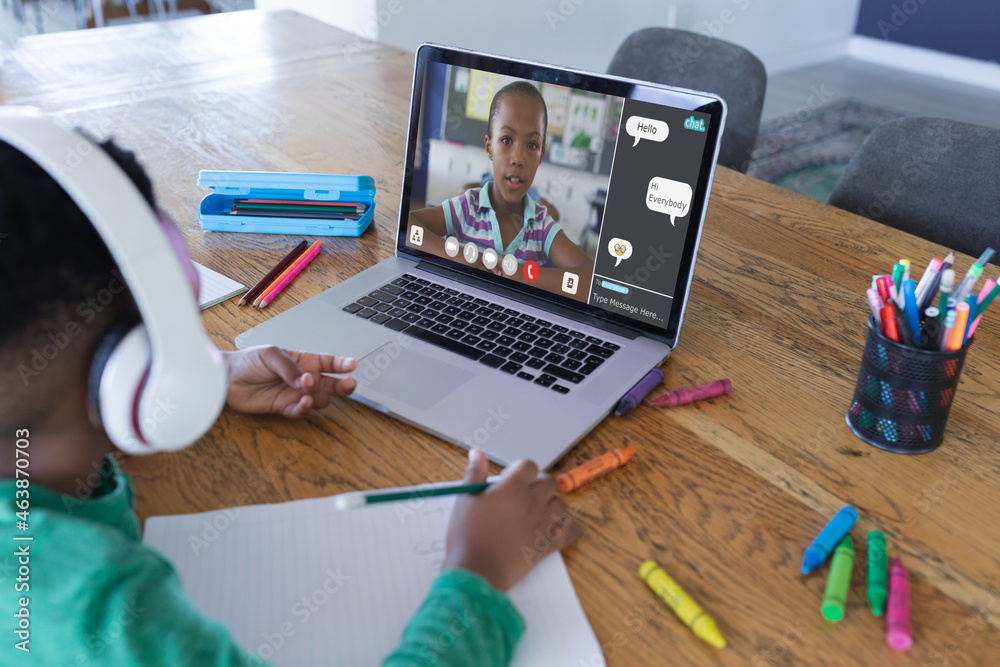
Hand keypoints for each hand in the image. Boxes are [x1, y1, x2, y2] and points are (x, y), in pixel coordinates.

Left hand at [223, 346, 356, 417]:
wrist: (227, 378)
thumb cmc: (249, 361)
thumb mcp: (271, 354)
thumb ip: (290, 367)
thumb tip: (305, 380)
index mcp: (304, 361)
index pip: (329, 363)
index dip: (342, 364)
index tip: (352, 365)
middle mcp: (304, 379)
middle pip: (332, 385)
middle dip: (344, 385)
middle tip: (348, 385)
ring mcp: (295, 394)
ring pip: (319, 399)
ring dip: (317, 394)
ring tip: (306, 387)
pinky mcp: (284, 408)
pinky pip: (301, 411)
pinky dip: (304, 408)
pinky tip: (303, 401)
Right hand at [442, 449, 579, 591]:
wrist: (477, 569)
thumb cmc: (467, 535)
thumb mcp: (465, 499)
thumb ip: (474, 473)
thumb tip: (477, 453)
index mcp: (512, 487)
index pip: (529, 465)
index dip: (520, 470)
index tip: (508, 480)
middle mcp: (532, 501)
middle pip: (549, 482)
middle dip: (539, 483)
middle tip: (525, 493)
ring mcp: (543, 523)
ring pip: (561, 504)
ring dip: (552, 504)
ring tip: (537, 511)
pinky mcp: (548, 544)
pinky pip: (570, 532)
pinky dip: (569, 528)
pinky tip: (562, 527)